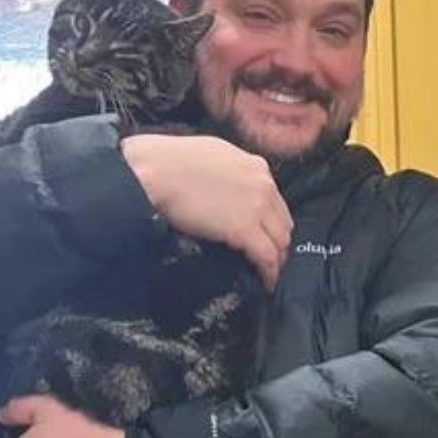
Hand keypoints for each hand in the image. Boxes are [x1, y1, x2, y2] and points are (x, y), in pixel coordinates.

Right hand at [120, 133, 292, 289]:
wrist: (154, 172)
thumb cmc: (169, 161)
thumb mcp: (212, 155)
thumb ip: (231, 173)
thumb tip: (229, 191)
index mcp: (256, 167)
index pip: (275, 200)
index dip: (271, 220)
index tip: (266, 233)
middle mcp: (264, 185)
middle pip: (283, 222)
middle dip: (277, 241)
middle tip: (269, 257)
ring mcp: (257, 208)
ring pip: (280, 241)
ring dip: (276, 259)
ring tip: (267, 272)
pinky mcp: (245, 229)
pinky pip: (267, 257)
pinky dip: (269, 272)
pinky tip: (264, 282)